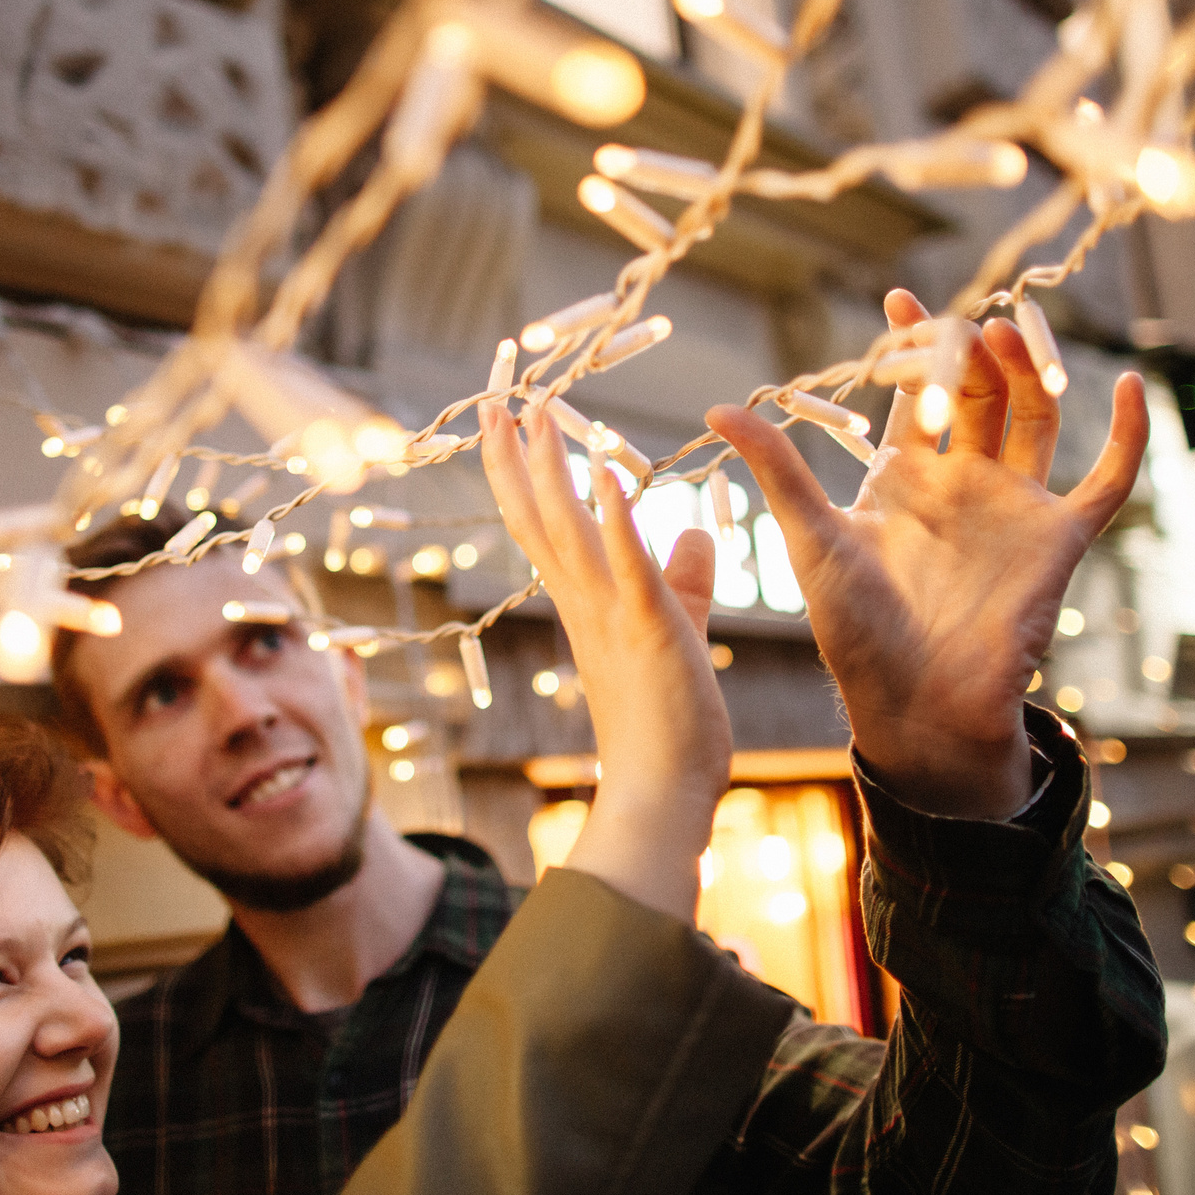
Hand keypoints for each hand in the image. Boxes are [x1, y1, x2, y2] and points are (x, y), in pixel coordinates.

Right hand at [481, 395, 729, 920]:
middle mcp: (585, 602)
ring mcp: (611, 615)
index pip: (546, 527)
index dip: (524, 474)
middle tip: (498, 400)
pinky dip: (616, 520)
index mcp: (587, 604)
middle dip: (516, 458)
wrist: (662, 793)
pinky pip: (629, 565)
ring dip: (552, 471)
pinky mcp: (648, 629)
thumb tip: (696, 530)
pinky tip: (607, 475)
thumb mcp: (679, 630)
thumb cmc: (668, 724)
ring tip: (537, 414)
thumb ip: (687, 579)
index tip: (511, 424)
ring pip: (570, 530)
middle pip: (539, 518)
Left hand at [707, 290, 1145, 817]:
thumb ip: (778, 468)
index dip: (910, 344)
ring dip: (1027, 370)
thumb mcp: (811, 537)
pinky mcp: (1058, 538)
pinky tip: (1134, 386)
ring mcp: (1014, 505)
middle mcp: (963, 482)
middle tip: (953, 325)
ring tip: (1005, 333)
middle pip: (979, 391)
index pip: (915, 391)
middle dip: (967, 351)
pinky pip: (1107, 478)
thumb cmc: (855, 630)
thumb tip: (718, 408)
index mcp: (904, 476)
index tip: (897, 299)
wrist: (915, 705)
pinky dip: (1127, 434)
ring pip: (1035, 415)